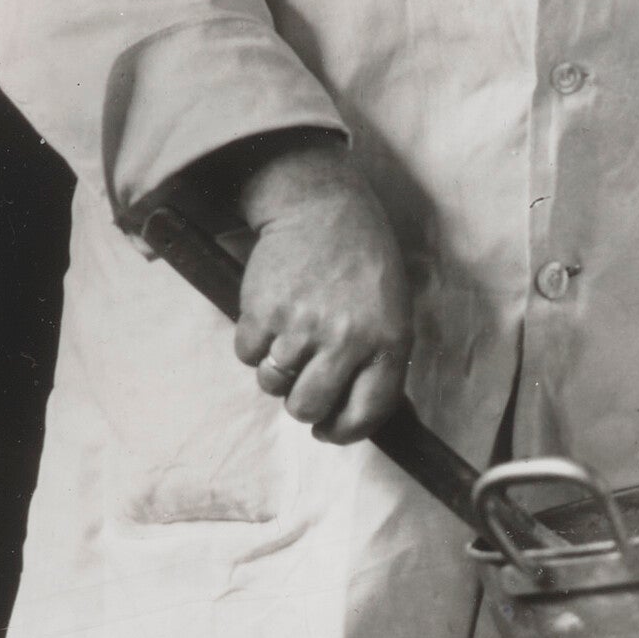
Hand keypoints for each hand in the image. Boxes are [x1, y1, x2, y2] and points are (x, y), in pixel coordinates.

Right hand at [228, 138, 412, 443]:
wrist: (321, 206)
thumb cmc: (360, 261)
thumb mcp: (391, 309)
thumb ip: (376, 360)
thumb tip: (347, 412)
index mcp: (388, 342)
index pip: (365, 413)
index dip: (342, 431)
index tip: (328, 429)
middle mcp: (347, 339)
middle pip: (308, 408)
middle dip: (301, 404)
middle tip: (301, 382)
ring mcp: (303, 326)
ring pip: (273, 384)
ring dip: (274, 371)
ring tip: (286, 340)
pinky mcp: (264, 311)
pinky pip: (247, 354)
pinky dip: (252, 343)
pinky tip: (269, 316)